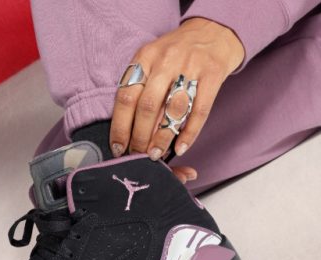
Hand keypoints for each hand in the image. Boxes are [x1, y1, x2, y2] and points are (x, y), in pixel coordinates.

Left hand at [109, 18, 243, 181]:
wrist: (214, 31)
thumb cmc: (176, 54)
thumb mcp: (152, 60)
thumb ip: (141, 88)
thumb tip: (130, 131)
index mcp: (145, 57)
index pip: (126, 96)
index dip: (120, 126)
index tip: (118, 148)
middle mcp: (165, 60)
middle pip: (147, 106)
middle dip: (140, 137)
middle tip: (138, 155)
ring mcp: (191, 66)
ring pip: (173, 110)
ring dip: (162, 138)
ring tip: (156, 155)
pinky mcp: (213, 74)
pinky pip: (200, 110)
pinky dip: (189, 133)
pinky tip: (181, 148)